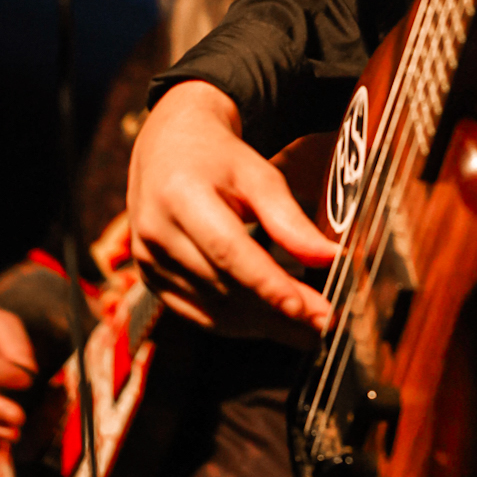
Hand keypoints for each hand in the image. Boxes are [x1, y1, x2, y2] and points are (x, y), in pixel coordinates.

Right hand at [127, 80, 337, 343]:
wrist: (168, 147)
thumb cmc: (217, 156)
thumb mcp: (257, 172)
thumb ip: (289, 217)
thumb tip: (328, 256)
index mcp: (181, 195)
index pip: (228, 250)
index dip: (267, 283)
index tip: (305, 308)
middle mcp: (157, 233)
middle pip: (223, 286)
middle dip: (276, 311)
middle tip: (324, 322)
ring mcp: (148, 261)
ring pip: (212, 309)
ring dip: (262, 325)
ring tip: (305, 329)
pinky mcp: (150, 280)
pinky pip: (197, 315)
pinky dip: (237, 324)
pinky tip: (270, 324)